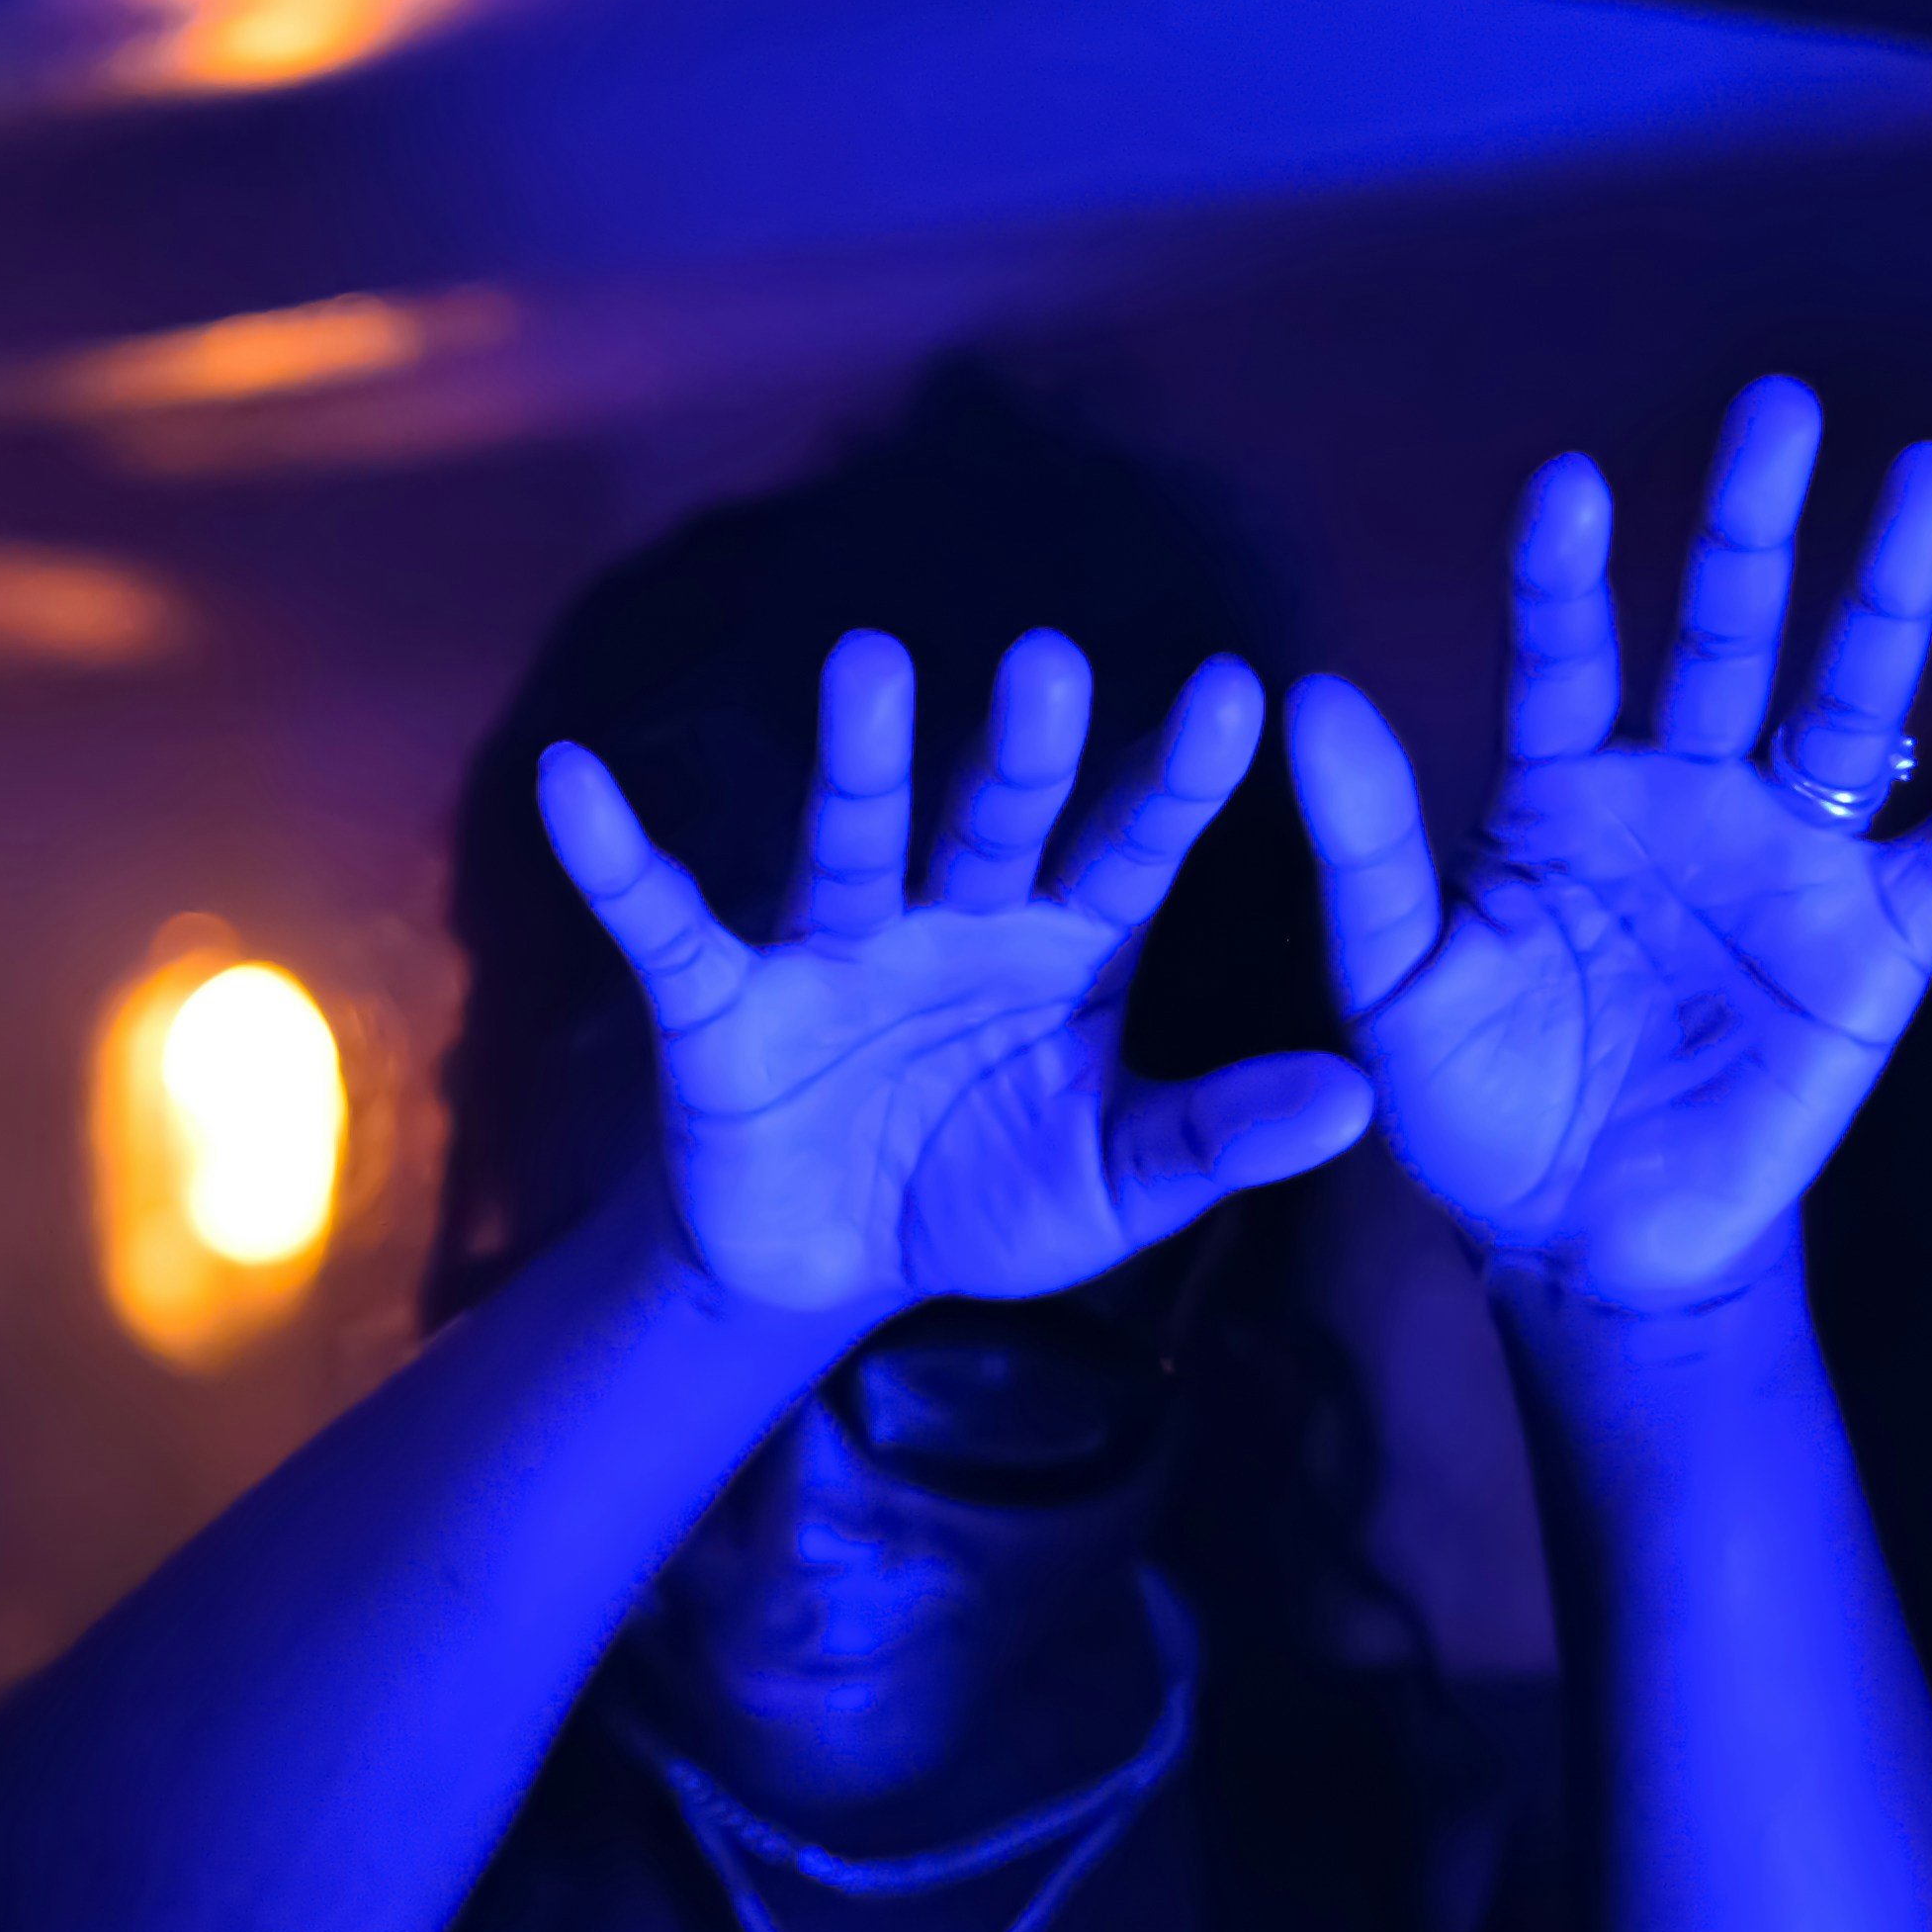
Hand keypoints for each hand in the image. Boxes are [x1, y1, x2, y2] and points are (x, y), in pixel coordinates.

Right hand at [541, 631, 1377, 1317]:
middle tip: (1053, 662)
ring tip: (870, 663)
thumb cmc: (987, 1193)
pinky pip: (666, 921)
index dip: (1177, 778)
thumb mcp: (1118, 1185)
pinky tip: (574, 782)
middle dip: (1020, 747)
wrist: (831, 1269)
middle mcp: (954, 916)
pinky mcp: (721, 1001)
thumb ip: (1221, 1139)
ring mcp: (833, 948)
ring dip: (857, 761)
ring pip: (850, 840)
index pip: (1133, 848)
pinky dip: (617, 858)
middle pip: (993, 817)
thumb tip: (1358, 1096)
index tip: (1238, 694)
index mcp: (1067, 945)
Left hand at [1284, 378, 1931, 1309]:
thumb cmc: (1478, 1109)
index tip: (1568, 484)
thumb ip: (1362, 847)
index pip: (1564, 660)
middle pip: (1725, 636)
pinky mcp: (1882, 937)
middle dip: (1749, 528)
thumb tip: (1308, 696)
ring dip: (1892, 594)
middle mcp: (1685, 795)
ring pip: (1850, 698)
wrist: (1586, 1241)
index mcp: (1559, 795)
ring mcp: (1792, 856)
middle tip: (1776, 405)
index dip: (1565, 580)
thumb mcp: (1393, 984)